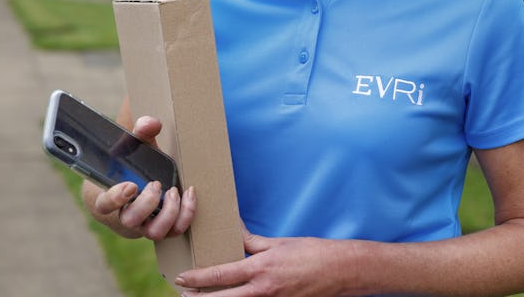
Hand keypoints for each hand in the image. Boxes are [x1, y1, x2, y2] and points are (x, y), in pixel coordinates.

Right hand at [89, 116, 195, 239]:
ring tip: (173, 191)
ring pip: (154, 232)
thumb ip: (140, 133)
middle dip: (147, 203)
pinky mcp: (164, 227)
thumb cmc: (132, 167)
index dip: (115, 198)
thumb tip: (150, 123)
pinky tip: (190, 193)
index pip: (105, 205)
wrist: (139, 189)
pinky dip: (186, 213)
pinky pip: (176, 230)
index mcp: (111, 198)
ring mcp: (145, 225)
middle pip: (130, 220)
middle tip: (156, 184)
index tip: (130, 185)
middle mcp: (127, 216)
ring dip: (168, 212)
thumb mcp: (134, 148)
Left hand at [174, 226, 352, 296]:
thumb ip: (253, 242)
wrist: (341, 272)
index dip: (197, 278)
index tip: (181, 278)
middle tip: (182, 294)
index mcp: (260, 269)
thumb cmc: (312, 253)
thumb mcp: (280, 243)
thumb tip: (234, 232)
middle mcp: (262, 290)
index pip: (220, 275)